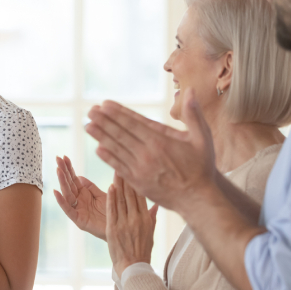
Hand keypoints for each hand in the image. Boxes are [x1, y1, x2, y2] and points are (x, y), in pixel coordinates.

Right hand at [53, 155, 107, 239]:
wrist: (123, 227)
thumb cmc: (114, 211)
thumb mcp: (103, 195)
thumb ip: (91, 187)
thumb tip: (79, 176)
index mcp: (84, 194)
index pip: (74, 179)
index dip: (69, 168)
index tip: (64, 157)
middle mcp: (79, 201)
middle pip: (69, 184)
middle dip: (63, 171)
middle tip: (57, 158)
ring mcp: (78, 210)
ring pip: (67, 194)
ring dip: (62, 182)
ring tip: (58, 170)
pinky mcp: (79, 220)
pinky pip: (68, 210)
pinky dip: (61, 201)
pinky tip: (56, 192)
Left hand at [85, 88, 217, 212]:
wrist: (198, 199)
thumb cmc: (202, 167)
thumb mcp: (203, 138)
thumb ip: (194, 114)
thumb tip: (192, 90)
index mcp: (160, 141)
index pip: (133, 123)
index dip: (117, 113)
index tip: (104, 104)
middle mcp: (147, 154)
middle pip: (121, 134)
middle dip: (104, 121)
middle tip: (90, 111)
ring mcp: (141, 169)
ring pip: (117, 149)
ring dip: (101, 137)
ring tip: (88, 126)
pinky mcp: (138, 182)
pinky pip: (119, 167)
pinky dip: (108, 158)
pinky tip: (98, 149)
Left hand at [106, 175, 157, 276]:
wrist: (133, 267)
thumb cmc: (142, 250)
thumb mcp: (150, 233)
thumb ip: (152, 217)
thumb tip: (157, 205)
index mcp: (146, 219)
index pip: (142, 196)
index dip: (138, 182)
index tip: (136, 169)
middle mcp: (137, 219)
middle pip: (132, 195)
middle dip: (128, 179)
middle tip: (126, 164)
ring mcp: (125, 223)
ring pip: (122, 200)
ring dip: (119, 184)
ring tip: (117, 170)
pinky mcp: (114, 229)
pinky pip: (113, 210)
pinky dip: (112, 198)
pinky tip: (111, 187)